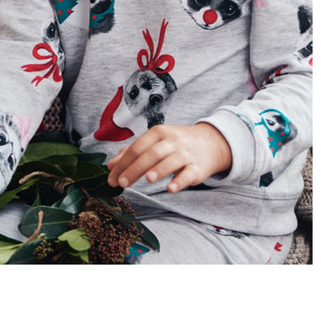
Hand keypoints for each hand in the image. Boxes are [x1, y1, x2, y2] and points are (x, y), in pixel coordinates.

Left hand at [107, 123, 231, 192]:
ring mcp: (185, 153)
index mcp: (158, 133)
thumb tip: (111, 165)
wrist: (209, 142)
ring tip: (148, 179)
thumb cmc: (175, 144)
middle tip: (122, 183)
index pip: (137, 147)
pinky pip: (188, 174)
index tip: (112, 178)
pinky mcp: (197, 167)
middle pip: (151, 153)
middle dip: (135, 168)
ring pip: (171, 160)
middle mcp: (171, 141)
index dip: (123, 163)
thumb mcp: (154, 143)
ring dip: (159, 169)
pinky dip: (179, 181)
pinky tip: (170, 188)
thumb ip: (133, 152)